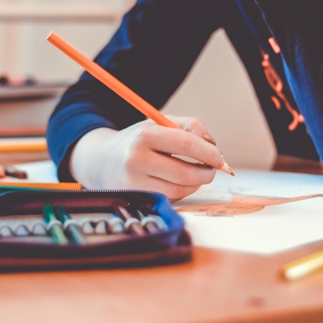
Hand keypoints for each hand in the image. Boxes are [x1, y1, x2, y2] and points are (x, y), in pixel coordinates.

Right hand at [69, 116, 223, 200]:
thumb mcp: (161, 124)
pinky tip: (180, 182)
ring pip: (180, 190)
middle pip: (186, 173)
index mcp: (145, 136)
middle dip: (207, 172)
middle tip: (213, 168)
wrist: (102, 160)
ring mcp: (135, 183)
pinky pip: (170, 198)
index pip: (187, 145)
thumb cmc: (139, 140)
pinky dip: (183, 191)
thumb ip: (191, 126)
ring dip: (196, 184)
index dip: (210, 153)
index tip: (220, 157)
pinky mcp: (136, 198)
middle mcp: (136, 160)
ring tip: (197, 174)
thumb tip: (213, 146)